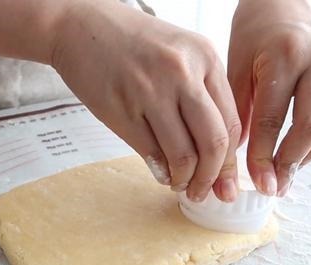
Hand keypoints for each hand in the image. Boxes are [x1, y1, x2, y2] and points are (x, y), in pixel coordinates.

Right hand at [51, 0, 240, 201]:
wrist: (79, 26)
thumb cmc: (131, 41)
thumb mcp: (179, 52)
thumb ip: (202, 91)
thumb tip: (217, 150)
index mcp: (205, 56)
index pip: (230, 122)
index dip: (231, 161)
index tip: (227, 181)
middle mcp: (182, 73)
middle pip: (213, 143)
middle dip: (213, 178)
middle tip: (207, 192)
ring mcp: (150, 91)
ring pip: (183, 154)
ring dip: (185, 180)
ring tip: (181, 185)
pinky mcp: (122, 109)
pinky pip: (151, 153)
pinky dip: (161, 171)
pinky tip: (162, 173)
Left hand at [228, 0, 310, 196]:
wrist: (282, 4)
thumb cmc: (253, 33)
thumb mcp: (236, 66)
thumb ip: (238, 110)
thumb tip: (238, 157)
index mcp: (284, 56)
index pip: (272, 118)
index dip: (263, 155)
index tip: (257, 181)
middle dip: (290, 163)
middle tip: (274, 187)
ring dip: (306, 158)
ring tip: (284, 176)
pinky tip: (295, 156)